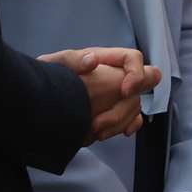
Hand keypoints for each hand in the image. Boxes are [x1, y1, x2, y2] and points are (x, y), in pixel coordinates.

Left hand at [38, 47, 160, 143]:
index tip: (123, 91)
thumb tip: (91, 61)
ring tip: (93, 129)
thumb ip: (72, 59)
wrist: (46, 95)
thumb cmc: (53, 74)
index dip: (136, 74)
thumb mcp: (57, 63)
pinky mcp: (117, 111)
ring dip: (118, 121)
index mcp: (108, 59)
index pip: (134, 58)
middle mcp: (118, 74)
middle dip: (129, 102)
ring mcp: (120, 94)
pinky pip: (134, 119)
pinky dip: (127, 127)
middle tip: (105, 117)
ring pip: (136, 106)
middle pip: (145, 83)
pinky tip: (108, 133)